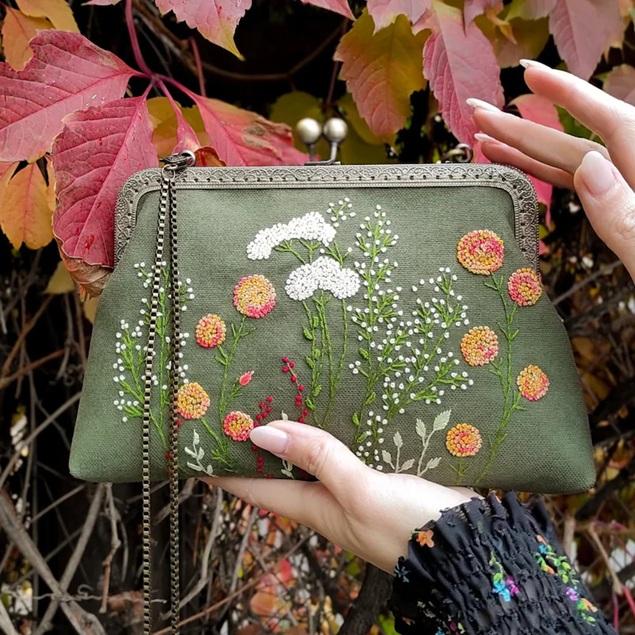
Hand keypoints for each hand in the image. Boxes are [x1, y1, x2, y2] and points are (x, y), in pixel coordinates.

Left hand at [202, 420, 474, 572]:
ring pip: (311, 459)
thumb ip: (316, 459)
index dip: (225, 468)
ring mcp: (353, 490)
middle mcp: (328, 499)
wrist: (469, 545)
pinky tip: (332, 415)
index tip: (197, 447)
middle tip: (233, 410)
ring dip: (292, 436)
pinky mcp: (378, 478)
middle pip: (280, 471)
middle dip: (256, 445)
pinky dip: (328, 435)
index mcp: (315, 507)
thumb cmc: (410, 525)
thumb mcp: (359, 491)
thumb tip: (261, 432)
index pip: (256, 487)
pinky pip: (342, 454)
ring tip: (274, 402)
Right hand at [467, 59, 634, 280]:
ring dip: (526, 154)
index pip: (609, 122)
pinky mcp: (618, 214)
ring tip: (485, 143)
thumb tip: (589, 165)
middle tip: (480, 112)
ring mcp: (625, 196)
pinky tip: (520, 169)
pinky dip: (547, 179)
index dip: (568, 94)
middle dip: (524, 127)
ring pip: (571, 167)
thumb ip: (624, 213)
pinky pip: (579, 190)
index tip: (529, 74)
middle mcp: (633, 178)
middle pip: (576, 144)